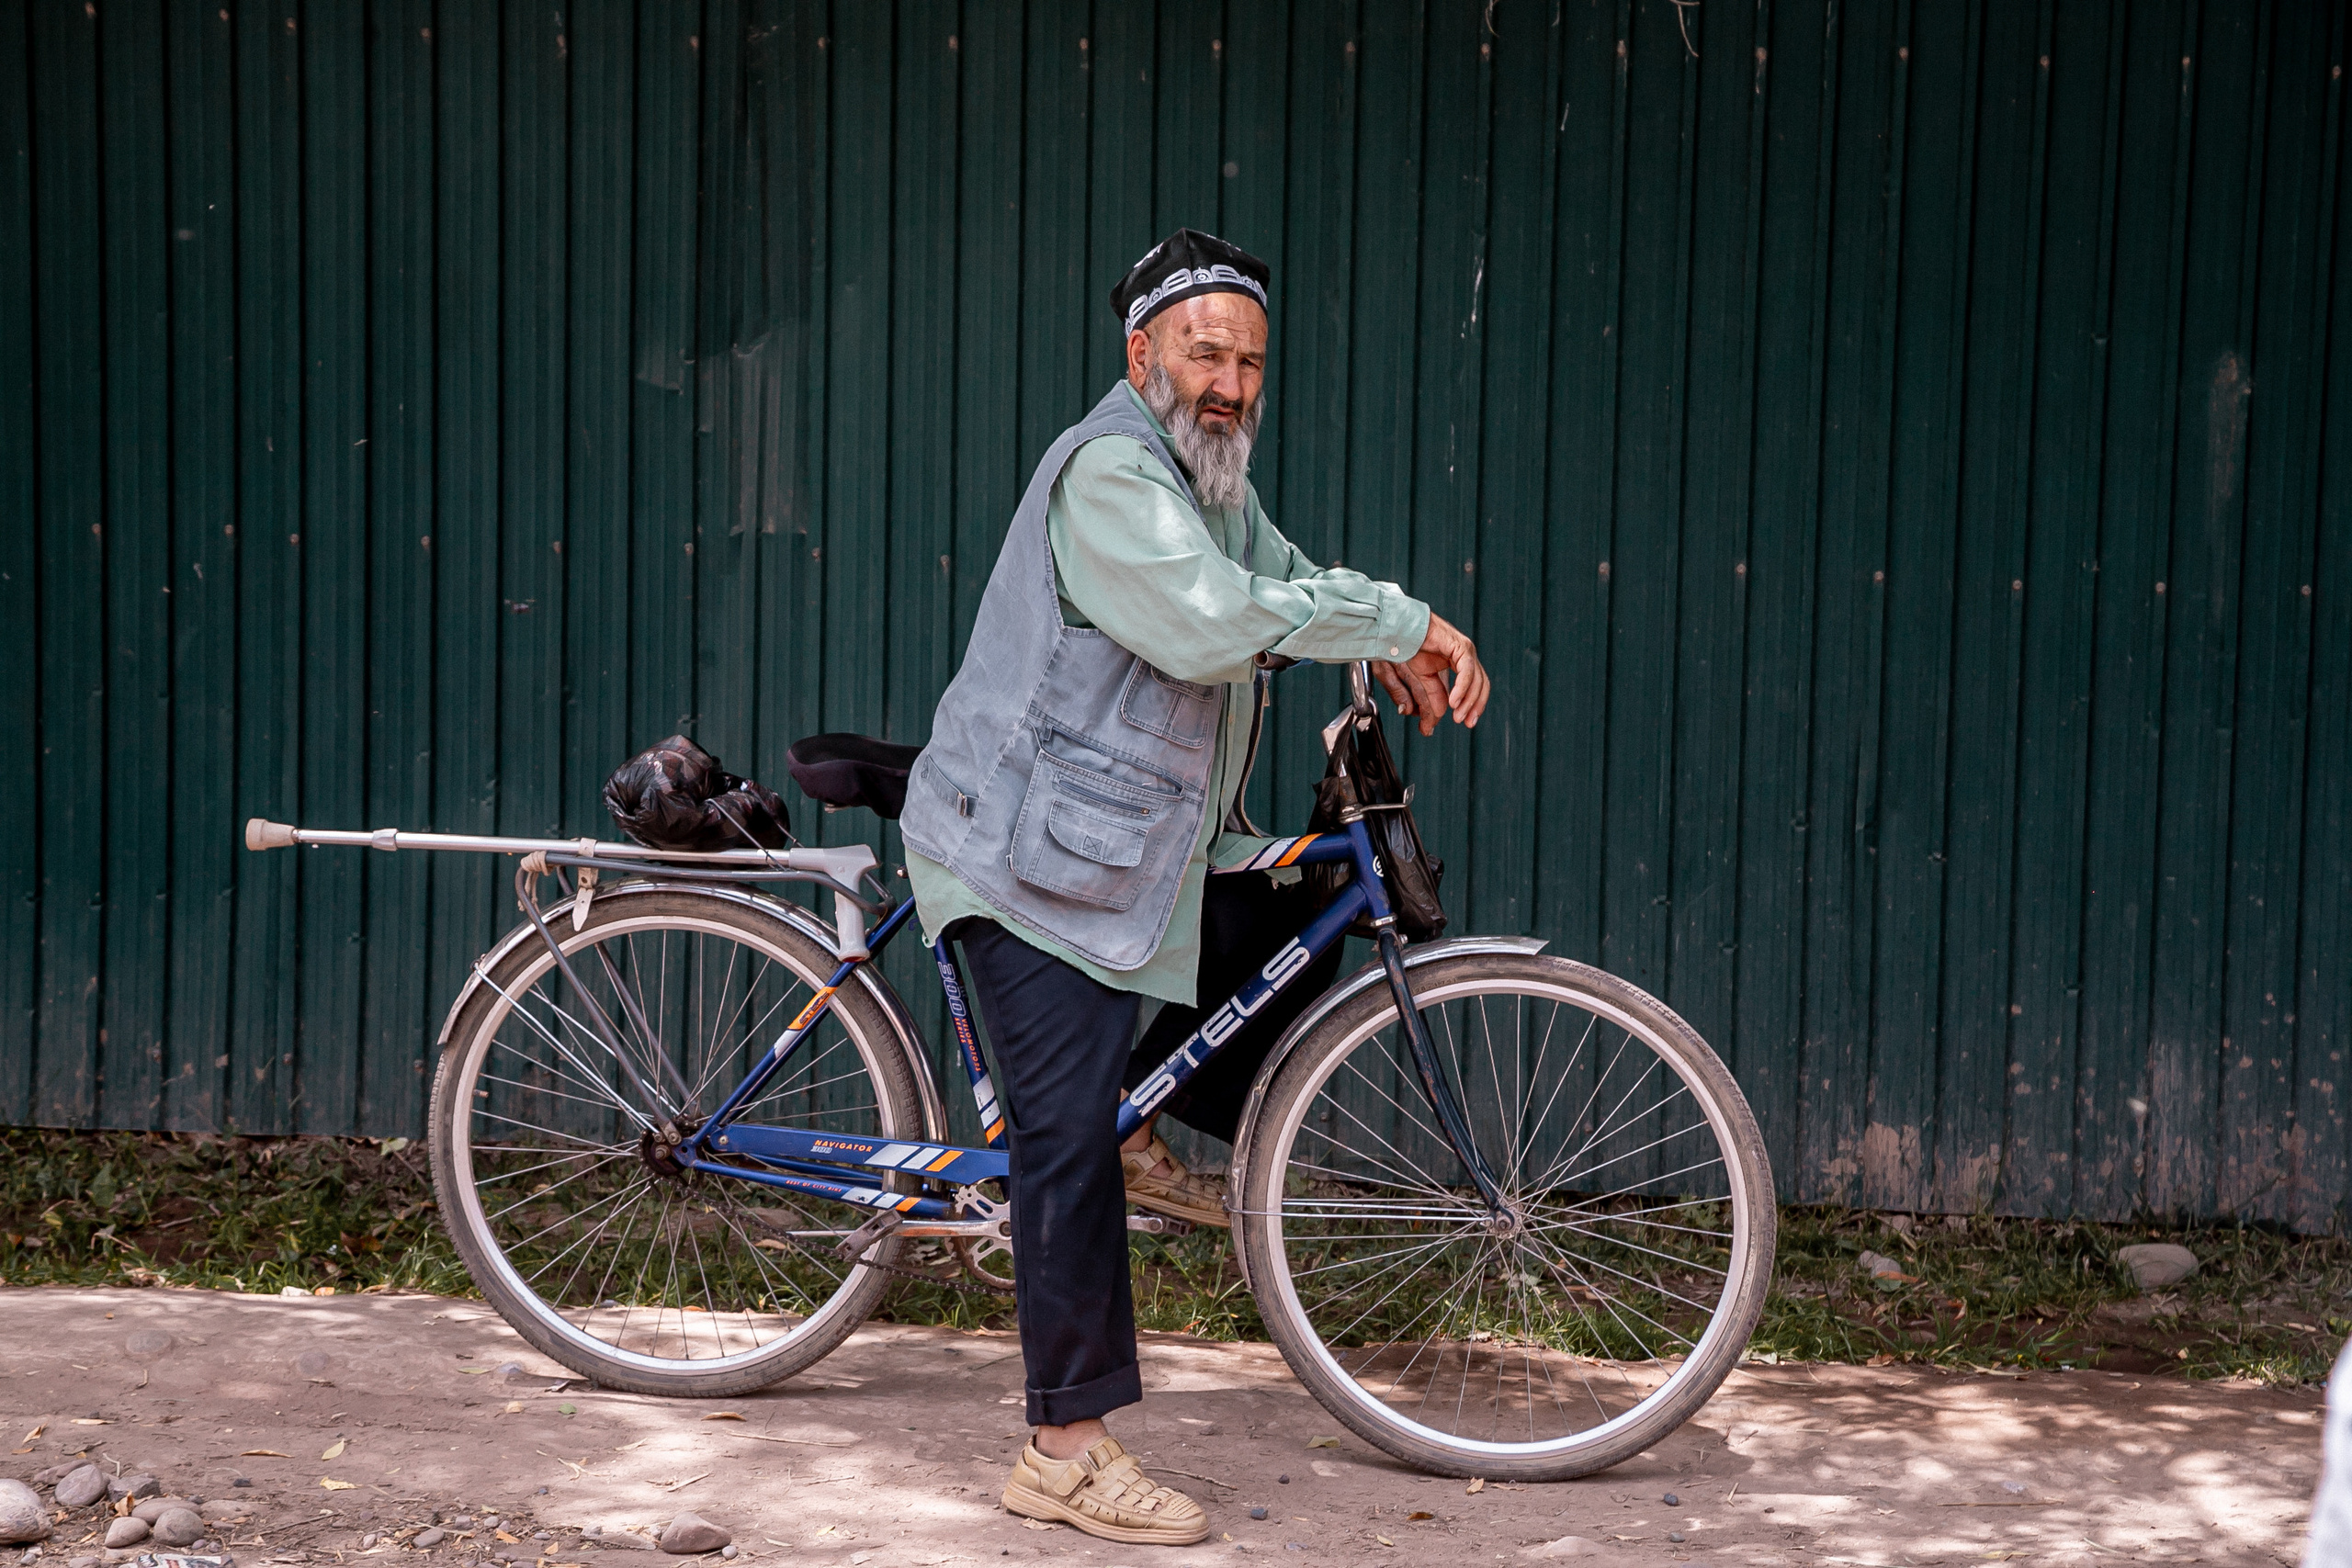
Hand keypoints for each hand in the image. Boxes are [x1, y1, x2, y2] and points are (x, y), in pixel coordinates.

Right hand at [1371, 612, 1490, 736]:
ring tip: (1458, 716)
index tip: (1464, 722)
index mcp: (1455, 661)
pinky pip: (1467, 671)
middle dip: (1475, 706)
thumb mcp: (1419, 678)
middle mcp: (1462, 656)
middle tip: (1466, 722)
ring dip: (1469, 701)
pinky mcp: (1460, 646)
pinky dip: (1463, 688)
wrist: (1397, 628)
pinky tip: (1454, 701)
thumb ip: (1430, 695)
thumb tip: (1438, 715)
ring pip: (1477, 680)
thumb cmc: (1405, 646)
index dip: (1469, 706)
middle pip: (1480, 685)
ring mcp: (1463, 650)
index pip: (1471, 687)